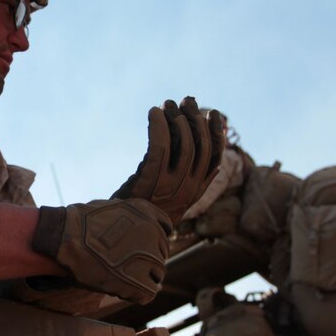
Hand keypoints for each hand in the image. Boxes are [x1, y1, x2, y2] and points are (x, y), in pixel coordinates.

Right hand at [32, 199, 171, 304]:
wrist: (65, 237)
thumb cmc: (79, 224)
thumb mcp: (111, 208)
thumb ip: (130, 218)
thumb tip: (134, 230)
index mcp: (146, 212)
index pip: (165, 230)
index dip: (153, 241)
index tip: (140, 249)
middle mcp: (153, 232)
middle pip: (161, 254)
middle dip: (146, 261)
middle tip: (123, 266)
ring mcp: (149, 257)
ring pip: (157, 275)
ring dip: (142, 278)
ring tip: (119, 278)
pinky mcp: (140, 280)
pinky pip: (148, 293)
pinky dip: (136, 294)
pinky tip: (120, 289)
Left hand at [113, 97, 224, 224]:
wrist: (119, 235)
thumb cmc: (143, 210)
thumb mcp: (172, 196)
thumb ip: (189, 178)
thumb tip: (210, 161)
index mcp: (195, 191)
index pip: (215, 157)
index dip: (216, 133)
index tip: (212, 113)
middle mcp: (188, 189)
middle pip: (201, 146)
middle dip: (195, 119)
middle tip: (186, 100)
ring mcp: (171, 186)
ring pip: (184, 144)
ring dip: (176, 119)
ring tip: (166, 104)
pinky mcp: (152, 181)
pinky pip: (160, 146)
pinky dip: (159, 125)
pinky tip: (153, 112)